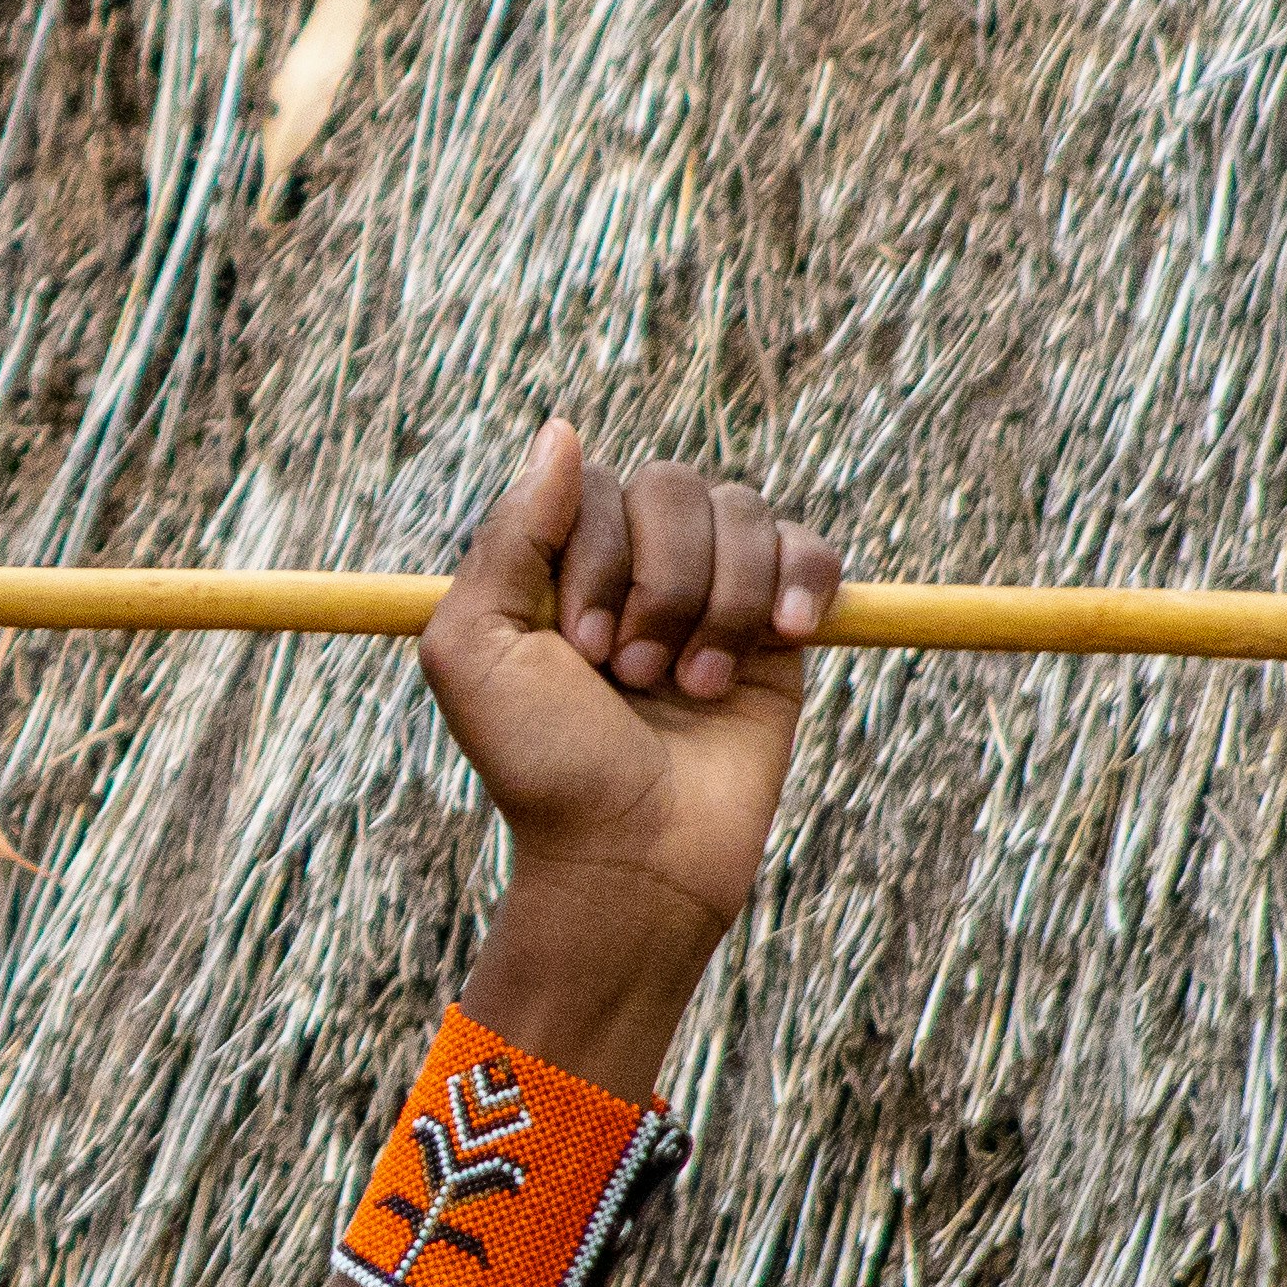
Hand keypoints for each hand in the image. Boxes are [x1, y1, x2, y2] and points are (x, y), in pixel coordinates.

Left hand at [417, 424, 841, 1078]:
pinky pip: (809, 550)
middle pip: (673, 487)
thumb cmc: (543, 763)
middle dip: (660, 585)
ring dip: (719, 604)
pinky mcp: (777, 632)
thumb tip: (561, 430)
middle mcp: (634, 564)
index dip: (598, 557)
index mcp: (558, 561)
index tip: (583, 651)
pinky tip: (786, 636)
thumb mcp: (477, 648)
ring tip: (691, 689)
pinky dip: (802, 582)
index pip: (594, 484)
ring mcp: (710, 592)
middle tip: (634, 678)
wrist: (632, 856)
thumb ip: (509, 535)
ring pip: (743, 514)